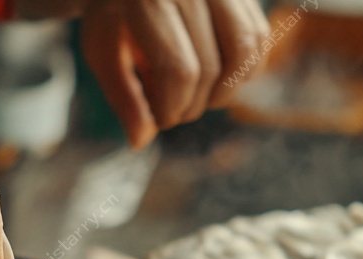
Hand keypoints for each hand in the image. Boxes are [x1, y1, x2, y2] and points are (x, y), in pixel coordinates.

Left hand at [76, 0, 269, 147]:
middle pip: (209, 67)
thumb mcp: (104, 52)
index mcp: (149, 0)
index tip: (160, 119)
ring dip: (226, 91)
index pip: (178, 71)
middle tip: (175, 109)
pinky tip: (223, 78)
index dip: (173, 108)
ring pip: (243, 51)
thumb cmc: (116, 16)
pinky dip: (247, 68)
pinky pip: (258, 35)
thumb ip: (123, 96)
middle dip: (194, 105)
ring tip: (202, 97)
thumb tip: (142, 141)